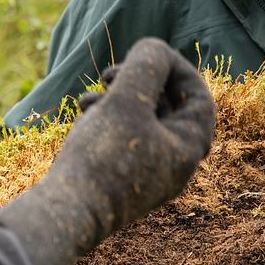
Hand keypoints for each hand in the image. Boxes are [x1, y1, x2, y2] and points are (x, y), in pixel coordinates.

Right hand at [51, 36, 214, 229]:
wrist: (66, 215)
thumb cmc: (102, 156)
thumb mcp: (127, 100)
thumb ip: (145, 66)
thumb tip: (154, 49)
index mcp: (188, 149)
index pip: (199, 97)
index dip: (177, 67)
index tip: (146, 53)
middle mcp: (173, 165)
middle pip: (168, 107)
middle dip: (140, 82)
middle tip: (111, 73)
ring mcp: (147, 175)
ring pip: (139, 121)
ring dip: (116, 98)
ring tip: (89, 96)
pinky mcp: (120, 181)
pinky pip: (121, 139)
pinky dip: (104, 120)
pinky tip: (82, 116)